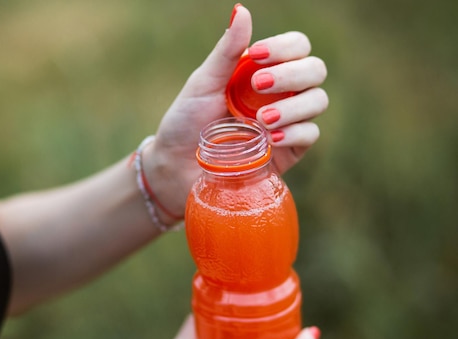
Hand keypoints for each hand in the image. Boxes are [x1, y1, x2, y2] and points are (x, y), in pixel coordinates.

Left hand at [142, 4, 327, 219]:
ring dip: (295, 106)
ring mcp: (286, 122)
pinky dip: (295, 132)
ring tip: (262, 119)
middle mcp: (279, 94)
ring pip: (318, 101)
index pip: (296, 46)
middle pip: (315, 70)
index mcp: (262, 71)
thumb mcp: (203, 84)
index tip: (256, 55)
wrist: (175, 167)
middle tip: (259, 85)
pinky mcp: (287, 152)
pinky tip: (271, 137)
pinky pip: (310, 135)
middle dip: (292, 74)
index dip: (285, 47)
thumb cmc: (185, 123)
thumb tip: (242, 9)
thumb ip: (226, 52)